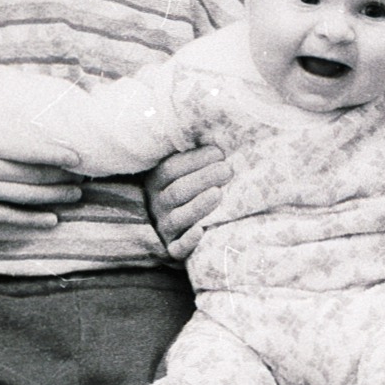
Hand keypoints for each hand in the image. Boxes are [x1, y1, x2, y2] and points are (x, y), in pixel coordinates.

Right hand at [0, 59, 85, 227]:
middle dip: (63, 177)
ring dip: (55, 198)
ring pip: (26, 197)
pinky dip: (32, 220)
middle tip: (87, 176)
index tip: (79, 157)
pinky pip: (8, 217)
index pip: (30, 151)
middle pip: (34, 175)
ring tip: (76, 195)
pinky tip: (52, 220)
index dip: (57, 155)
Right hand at [143, 145, 230, 260]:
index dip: (194, 160)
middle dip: (203, 179)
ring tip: (219, 193)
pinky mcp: (173, 249)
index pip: (171, 169)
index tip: (219, 152)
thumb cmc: (193, 188)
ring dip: (198, 206)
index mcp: (157, 182)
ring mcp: (165, 228)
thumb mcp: (186, 171)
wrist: (187, 226)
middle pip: (177, 192)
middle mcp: (158, 205)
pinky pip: (178, 249)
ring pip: (178, 218)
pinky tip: (201, 231)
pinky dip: (189, 242)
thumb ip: (195, 157)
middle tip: (227, 170)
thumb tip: (218, 135)